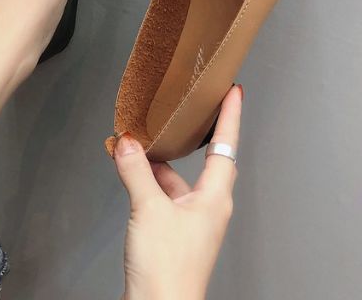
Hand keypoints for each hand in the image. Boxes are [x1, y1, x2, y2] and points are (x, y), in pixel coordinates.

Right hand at [114, 85, 242, 299]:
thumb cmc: (167, 269)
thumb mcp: (148, 209)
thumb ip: (136, 171)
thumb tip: (127, 143)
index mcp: (214, 199)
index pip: (226, 146)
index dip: (230, 116)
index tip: (234, 91)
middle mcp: (207, 207)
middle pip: (204, 159)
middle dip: (194, 134)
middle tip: (188, 107)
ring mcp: (190, 221)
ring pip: (178, 178)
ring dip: (160, 160)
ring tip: (140, 139)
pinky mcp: (173, 232)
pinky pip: (163, 195)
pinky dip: (148, 180)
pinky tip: (131, 171)